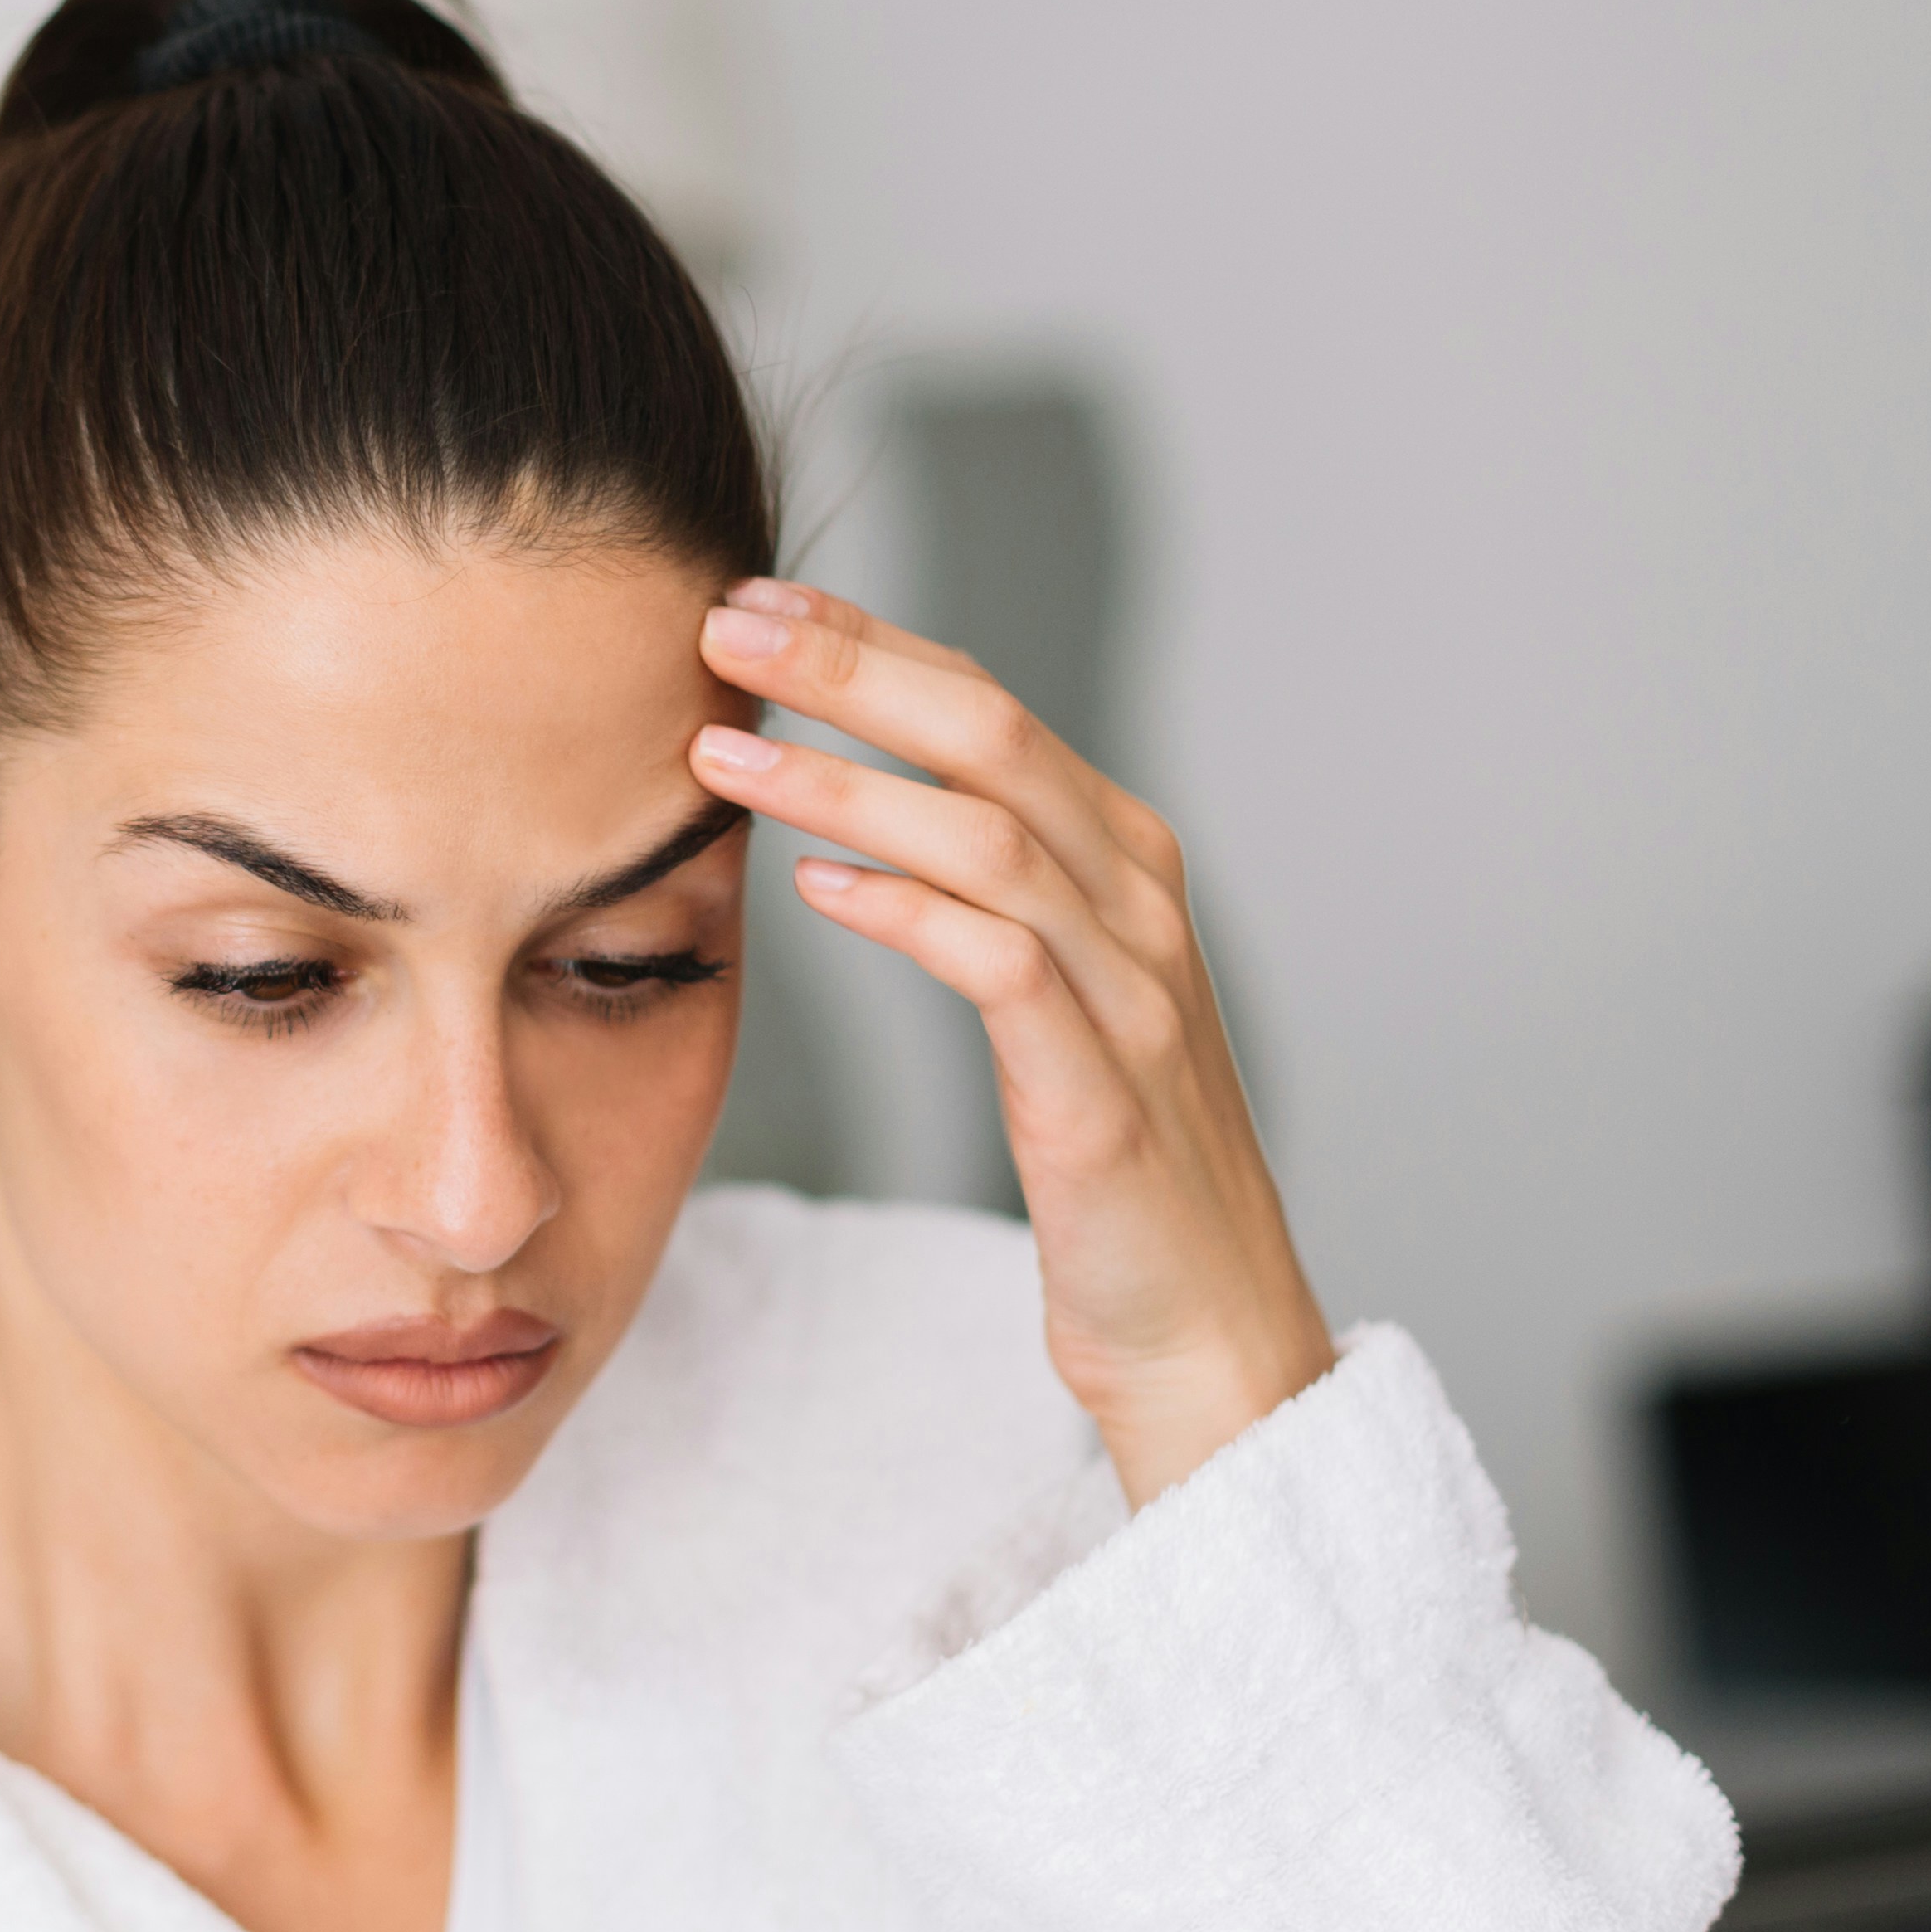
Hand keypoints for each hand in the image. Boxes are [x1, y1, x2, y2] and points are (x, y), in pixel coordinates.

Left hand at [690, 579, 1333, 1504]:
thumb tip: (859, 816)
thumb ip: (986, 899)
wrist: (1208, 1328)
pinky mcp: (1098, 1092)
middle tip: (723, 624)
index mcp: (1124, 865)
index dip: (872, 644)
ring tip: (722, 751)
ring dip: (845, 781)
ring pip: (986, 837)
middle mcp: (1139, 902)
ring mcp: (1131, 993)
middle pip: (991, 735)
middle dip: (851, 668)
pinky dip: (905, 911)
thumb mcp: (1054, 1004)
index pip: (989, 708)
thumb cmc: (1115, 1169)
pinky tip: (815, 884)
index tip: (754, 603)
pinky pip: (1001, 966)